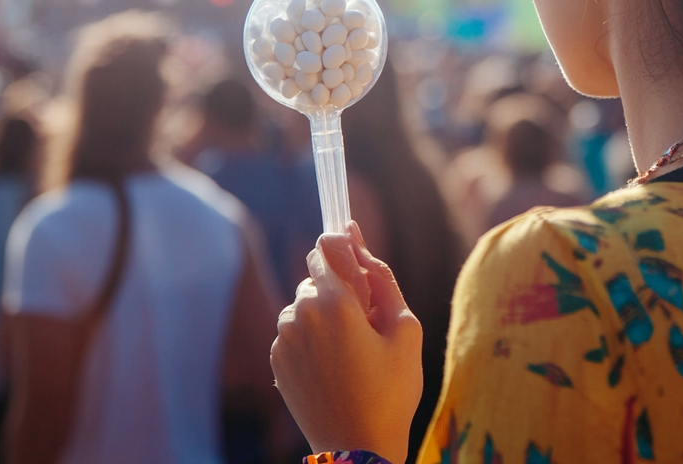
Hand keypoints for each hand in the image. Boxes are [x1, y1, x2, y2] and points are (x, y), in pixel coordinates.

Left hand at [272, 222, 422, 463]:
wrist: (358, 447)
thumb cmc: (391, 390)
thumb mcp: (406, 329)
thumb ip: (383, 278)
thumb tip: (357, 239)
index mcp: (336, 303)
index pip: (327, 247)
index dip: (346, 248)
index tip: (358, 260)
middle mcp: (302, 314)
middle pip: (317, 276)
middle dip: (340, 288)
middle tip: (367, 322)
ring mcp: (284, 338)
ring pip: (303, 303)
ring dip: (323, 313)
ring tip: (350, 349)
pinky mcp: (276, 359)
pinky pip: (292, 330)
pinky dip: (310, 336)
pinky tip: (333, 364)